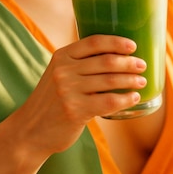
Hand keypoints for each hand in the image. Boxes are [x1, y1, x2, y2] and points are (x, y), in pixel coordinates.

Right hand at [11, 35, 146, 155]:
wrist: (30, 131)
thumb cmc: (52, 102)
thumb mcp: (58, 76)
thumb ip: (79, 65)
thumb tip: (118, 58)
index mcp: (61, 57)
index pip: (94, 42)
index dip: (117, 42)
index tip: (133, 46)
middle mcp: (63, 71)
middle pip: (107, 61)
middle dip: (129, 63)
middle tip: (142, 66)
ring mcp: (68, 91)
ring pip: (111, 80)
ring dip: (131, 80)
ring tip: (141, 81)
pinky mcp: (75, 110)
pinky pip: (109, 101)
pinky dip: (126, 99)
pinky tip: (134, 98)